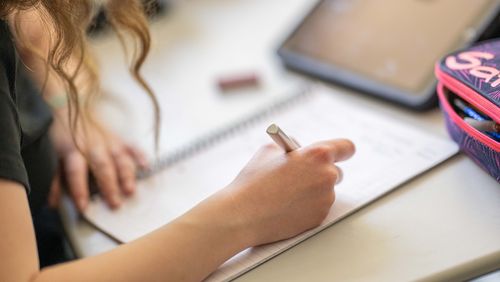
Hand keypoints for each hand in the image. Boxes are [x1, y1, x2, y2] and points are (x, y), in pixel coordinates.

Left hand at [48, 109, 147, 210]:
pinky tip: (147, 166)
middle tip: (115, 204)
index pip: (76, 173)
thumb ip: (53, 179)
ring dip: (126, 174)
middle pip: (101, 167)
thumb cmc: (61, 134)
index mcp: (72, 151)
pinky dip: (140, 155)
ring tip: (130, 190)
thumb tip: (53, 203)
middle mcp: (92, 146)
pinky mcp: (118, 137)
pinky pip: (131, 146)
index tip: (84, 207)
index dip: (79, 190)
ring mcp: (108, 141)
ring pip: (119, 158)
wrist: (71, 104)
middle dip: (109, 186)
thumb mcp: (51, 155)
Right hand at [193, 139, 354, 247]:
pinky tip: (288, 206)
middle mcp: (327, 176)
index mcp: (317, 155)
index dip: (342, 150)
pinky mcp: (319, 217)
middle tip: (305, 175)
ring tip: (288, 193)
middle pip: (337, 172)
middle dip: (322, 172)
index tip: (340, 153)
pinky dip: (307, 207)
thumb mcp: (269, 150)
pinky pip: (318, 208)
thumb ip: (292, 146)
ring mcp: (325, 199)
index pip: (346, 147)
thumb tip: (301, 150)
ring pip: (326, 191)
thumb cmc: (254, 181)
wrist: (244, 214)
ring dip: (313, 191)